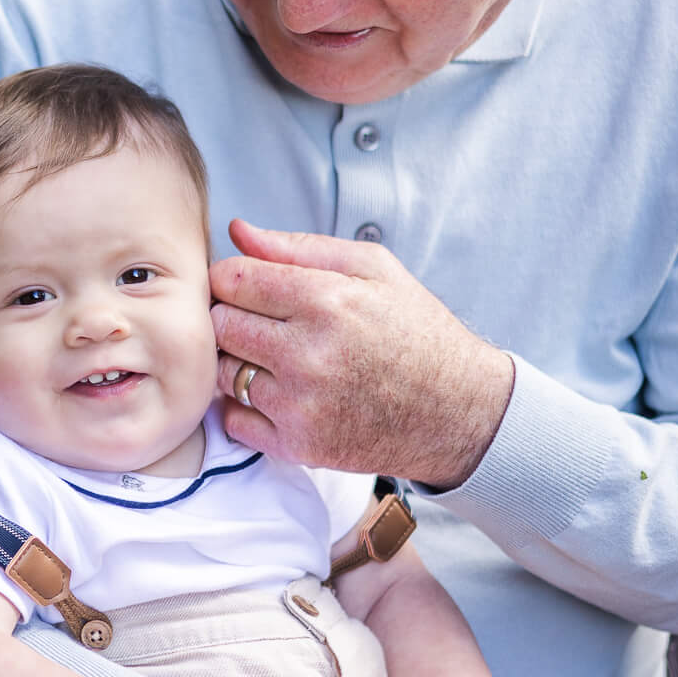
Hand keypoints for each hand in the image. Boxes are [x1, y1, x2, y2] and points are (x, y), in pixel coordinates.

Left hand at [212, 219, 514, 490]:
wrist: (458, 411)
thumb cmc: (416, 332)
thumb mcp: (374, 269)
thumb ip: (299, 247)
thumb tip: (238, 231)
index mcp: (326, 301)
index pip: (232, 279)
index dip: (232, 279)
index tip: (248, 287)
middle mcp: (308, 354)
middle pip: (219, 325)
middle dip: (231, 317)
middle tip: (262, 323)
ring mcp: (301, 404)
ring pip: (223, 373)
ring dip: (238, 363)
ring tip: (275, 359)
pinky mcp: (299, 445)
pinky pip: (234, 419)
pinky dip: (246, 407)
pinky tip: (279, 394)